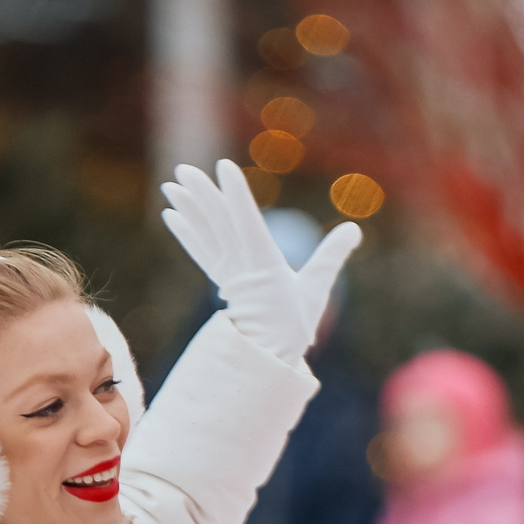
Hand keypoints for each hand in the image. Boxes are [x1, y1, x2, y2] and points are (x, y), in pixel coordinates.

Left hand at [160, 161, 360, 364]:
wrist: (267, 356)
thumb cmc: (294, 323)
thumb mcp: (317, 289)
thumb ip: (332, 256)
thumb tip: (353, 229)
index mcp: (265, 265)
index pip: (249, 223)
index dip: (236, 195)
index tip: (223, 167)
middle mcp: (241, 266)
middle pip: (219, 225)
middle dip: (201, 196)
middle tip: (182, 169)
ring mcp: (227, 273)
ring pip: (205, 234)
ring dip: (187, 209)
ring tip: (170, 186)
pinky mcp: (220, 280)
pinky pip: (199, 251)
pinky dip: (185, 232)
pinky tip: (171, 215)